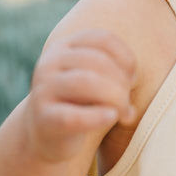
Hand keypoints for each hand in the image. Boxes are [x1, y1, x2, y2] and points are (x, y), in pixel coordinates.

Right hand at [25, 28, 136, 162]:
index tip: (133, 79)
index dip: (126, 58)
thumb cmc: (80, 104)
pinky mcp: (42, 118)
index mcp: (64, 47)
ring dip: (116, 98)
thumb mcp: (96, 82)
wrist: (46, 136)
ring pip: (86, 81)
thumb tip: (132, 80)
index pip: (103, 39)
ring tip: (124, 114)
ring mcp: (43, 89)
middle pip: (97, 60)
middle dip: (122, 83)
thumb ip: (114, 73)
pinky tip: (111, 118)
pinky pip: (73, 116)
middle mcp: (50, 62)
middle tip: (128, 105)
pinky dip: (98, 117)